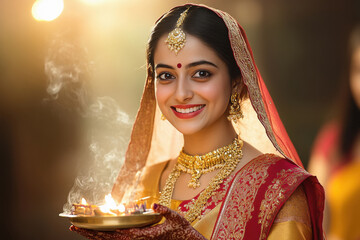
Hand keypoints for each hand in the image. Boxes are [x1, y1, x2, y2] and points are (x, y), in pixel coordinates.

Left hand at [70, 204, 206, 239]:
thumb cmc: (181, 230)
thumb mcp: (175, 217)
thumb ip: (165, 211)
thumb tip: (155, 205)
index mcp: (142, 235)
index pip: (116, 234)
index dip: (99, 230)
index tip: (85, 226)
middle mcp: (136, 239)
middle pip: (108, 239)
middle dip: (90, 233)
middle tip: (72, 227)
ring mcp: (137, 239)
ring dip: (94, 235)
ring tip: (80, 229)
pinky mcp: (138, 238)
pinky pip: (118, 238)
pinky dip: (105, 235)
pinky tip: (98, 232)